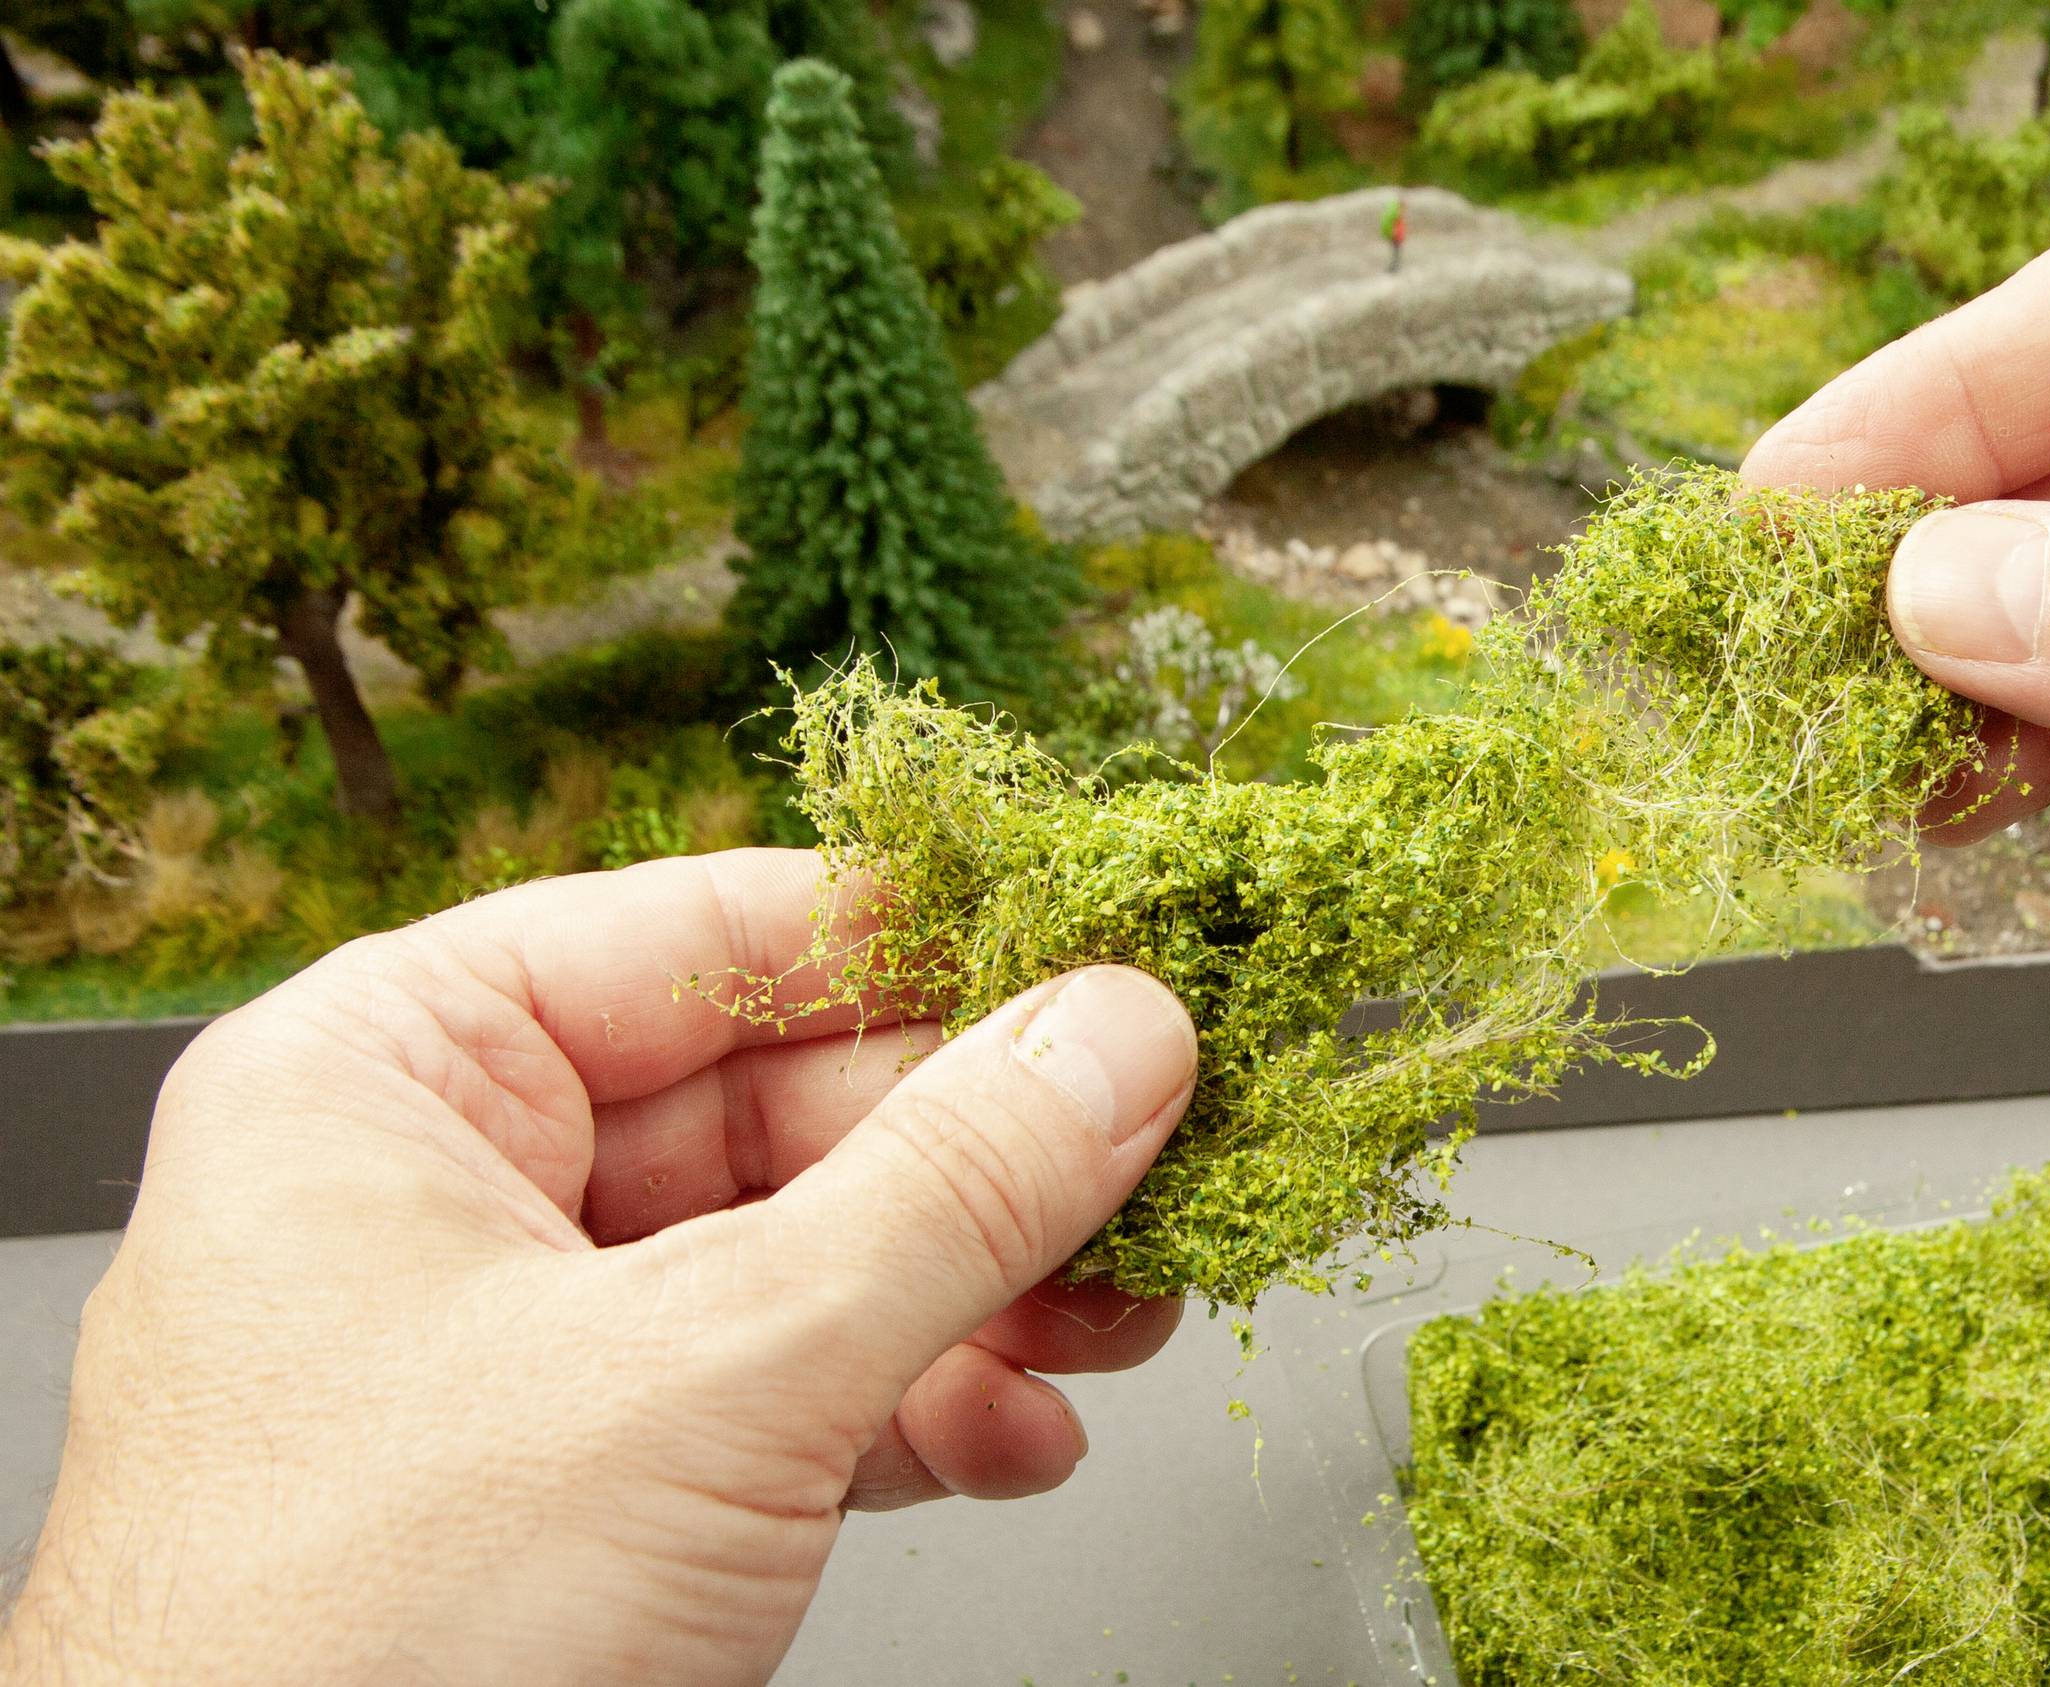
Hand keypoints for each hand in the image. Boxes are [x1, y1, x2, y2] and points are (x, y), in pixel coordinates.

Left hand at [0, 850, 1197, 1684]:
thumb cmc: (343, 1652)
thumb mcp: (710, 1373)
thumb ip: (946, 1190)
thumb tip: (1111, 1042)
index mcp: (386, 1079)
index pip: (703, 929)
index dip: (923, 938)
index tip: (1099, 953)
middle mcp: (442, 1194)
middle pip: (783, 1102)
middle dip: (987, 1164)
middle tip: (1152, 1161)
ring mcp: (514, 1355)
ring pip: (808, 1260)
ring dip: (983, 1300)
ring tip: (1115, 1316)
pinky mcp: (583, 1494)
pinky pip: (786, 1397)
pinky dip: (915, 1416)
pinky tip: (1010, 1437)